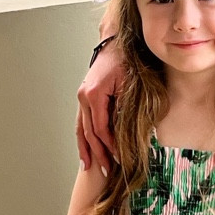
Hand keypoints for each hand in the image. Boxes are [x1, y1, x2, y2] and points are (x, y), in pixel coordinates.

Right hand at [76, 37, 123, 170]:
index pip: (101, 128)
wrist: (115, 43)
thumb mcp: (130, 83)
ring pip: (81, 129)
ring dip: (86, 149)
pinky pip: (82, 122)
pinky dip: (83, 137)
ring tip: (88, 167)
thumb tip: (132, 131)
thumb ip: (128, 107)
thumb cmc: (125, 60)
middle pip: (89, 133)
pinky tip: (84, 150)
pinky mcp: (85, 97)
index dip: (110, 146)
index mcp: (94, 95)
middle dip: (98, 153)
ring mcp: (82, 97)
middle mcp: (84, 97)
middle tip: (106, 171)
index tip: (120, 158)